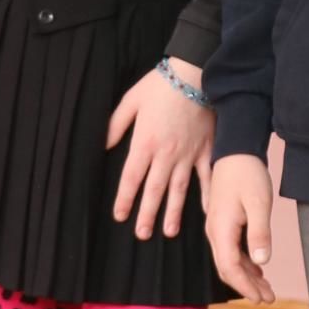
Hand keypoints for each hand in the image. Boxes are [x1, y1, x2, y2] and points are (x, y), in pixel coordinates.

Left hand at [107, 63, 213, 239]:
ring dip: (174, 211)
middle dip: (147, 213)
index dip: (125, 198)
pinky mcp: (206, 149)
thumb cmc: (160, 85)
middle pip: (154, 189)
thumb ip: (115, 124)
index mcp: (145, 142)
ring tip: (169, 231)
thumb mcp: (131, 100)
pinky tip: (205, 211)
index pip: (131, 177)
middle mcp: (166, 154)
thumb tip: (103, 144)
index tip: (120, 216)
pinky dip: (206, 195)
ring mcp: (188, 154)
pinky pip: (206, 176)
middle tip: (142, 234)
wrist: (194, 74)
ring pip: (179, 188)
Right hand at [206, 153, 275, 302]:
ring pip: (230, 260)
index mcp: (221, 230)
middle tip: (268, 298)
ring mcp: (218, 227)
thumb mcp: (259, 203)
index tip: (262, 299)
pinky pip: (231, 249)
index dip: (245, 287)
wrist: (236, 150)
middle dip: (247, 286)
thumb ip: (260, 232)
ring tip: (266, 288)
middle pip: (228, 268)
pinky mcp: (223, 222)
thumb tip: (262, 261)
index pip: (230, 268)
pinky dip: (245, 263)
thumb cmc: (248, 174)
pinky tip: (258, 268)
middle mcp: (215, 232)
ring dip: (247, 276)